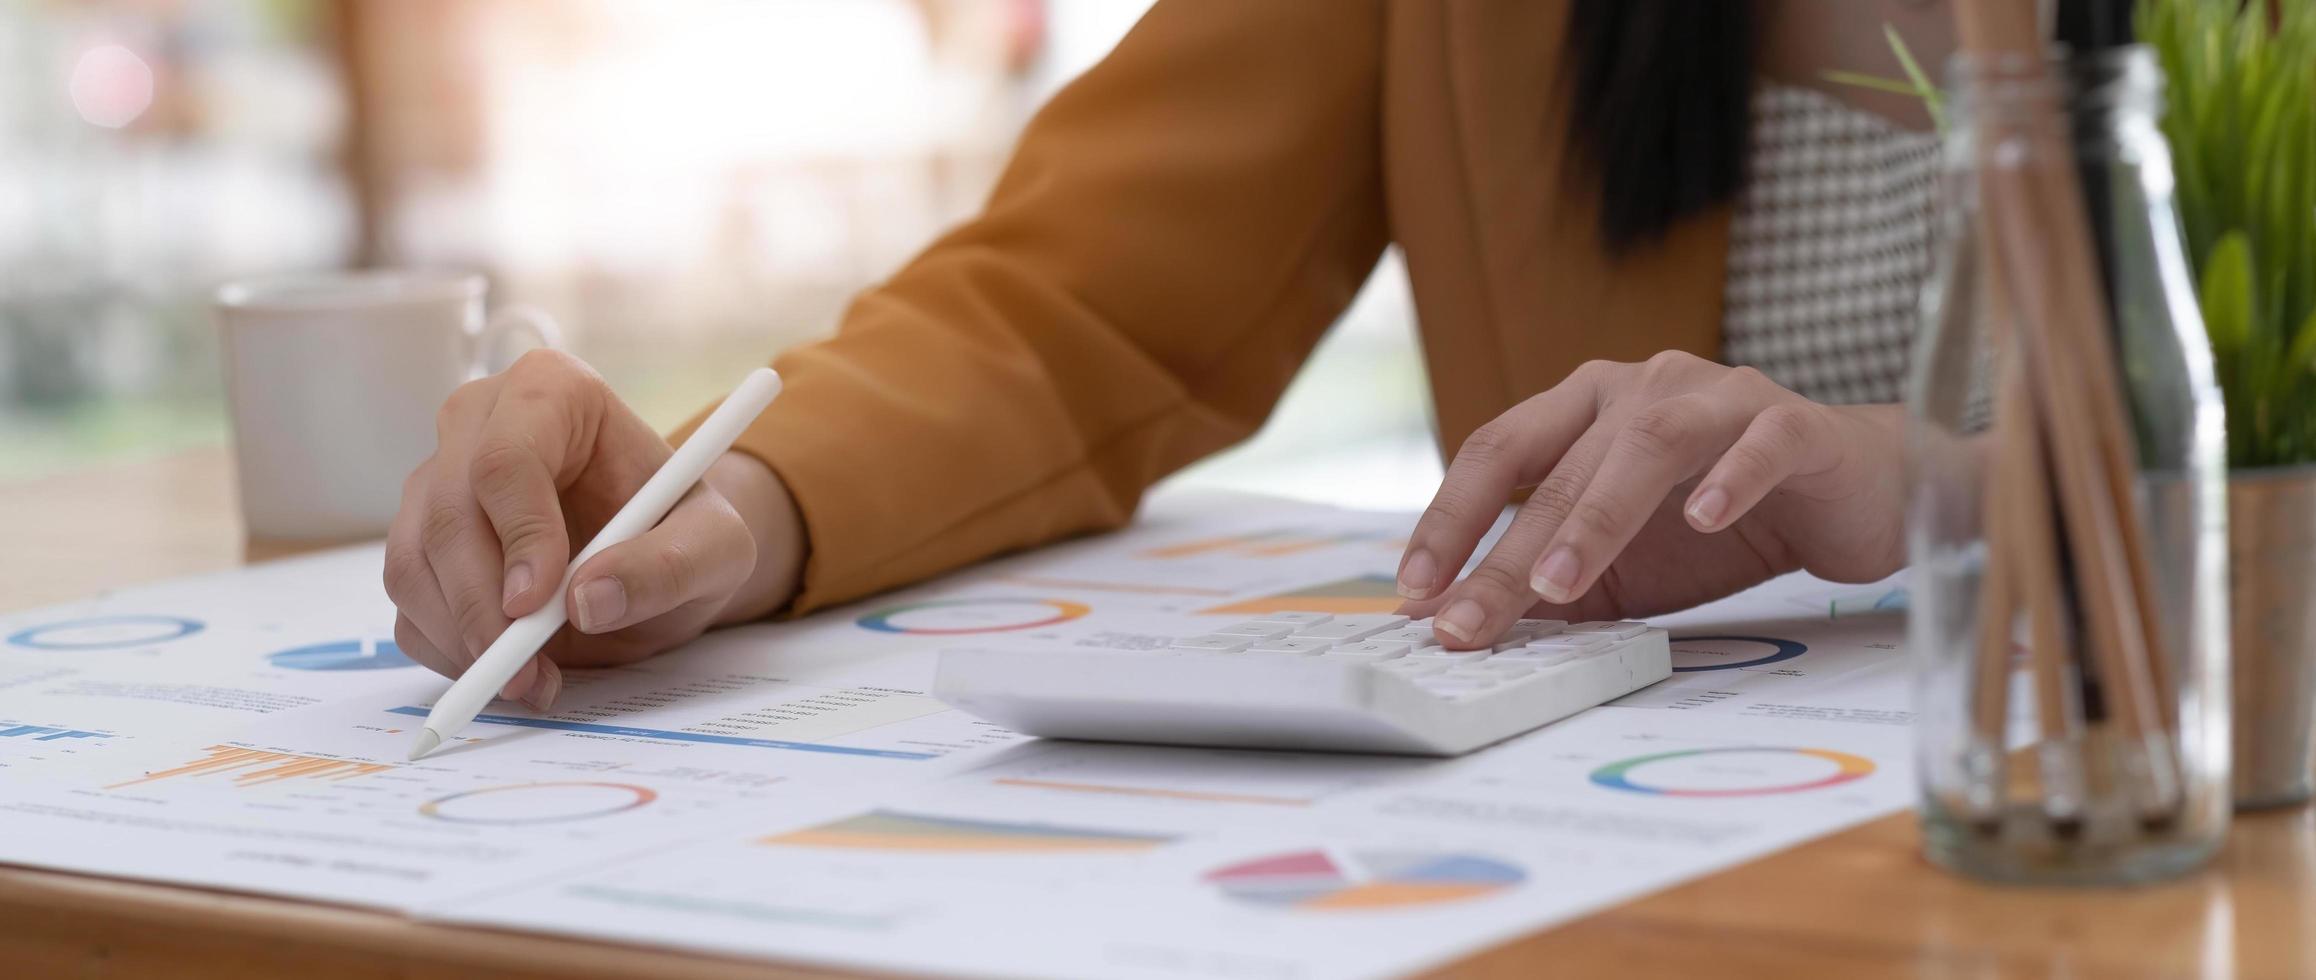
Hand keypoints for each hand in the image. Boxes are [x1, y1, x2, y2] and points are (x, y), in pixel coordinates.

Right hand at [384, 350, 804, 708]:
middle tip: (529, 673)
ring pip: (414, 563)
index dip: (517, 535)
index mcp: (551, 390)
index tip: (537, 605)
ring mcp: (437, 480)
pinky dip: (451, 651)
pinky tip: (513, 669)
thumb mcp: (716, 548)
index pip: (506, 458)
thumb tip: (587, 601)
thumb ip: (670, 566)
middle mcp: (478, 422)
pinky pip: (408, 604)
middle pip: (446, 513)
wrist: (655, 551)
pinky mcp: (420, 540)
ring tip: (537, 679)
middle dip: (482, 607)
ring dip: (464, 638)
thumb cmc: (685, 529)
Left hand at [1394, 351, 1904, 647]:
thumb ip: (1554, 584)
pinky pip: (1758, 443)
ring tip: (1561, 584)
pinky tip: (1704, 522)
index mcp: (1587, 409)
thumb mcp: (1625, 565)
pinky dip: (1730, 478)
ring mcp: (1720, 397)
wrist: (1855, 497)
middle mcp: (1642, 386)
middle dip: (1508, 553)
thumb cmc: (1726, 523)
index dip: (1450, 518)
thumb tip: (1466, 628)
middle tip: (1470, 624)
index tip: (1414, 590)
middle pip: (1561, 467)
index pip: (1500, 452)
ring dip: (1597, 516)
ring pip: (1646, 445)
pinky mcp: (1797, 424)